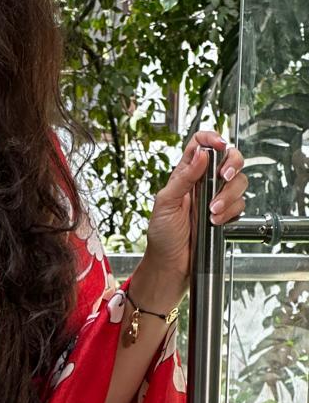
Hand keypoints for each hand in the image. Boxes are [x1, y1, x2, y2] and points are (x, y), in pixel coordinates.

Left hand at [144, 131, 248, 286]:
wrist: (171, 263)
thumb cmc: (162, 235)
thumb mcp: (166, 202)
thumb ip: (183, 177)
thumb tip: (200, 154)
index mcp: (185, 174)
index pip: (200, 145)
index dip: (212, 139)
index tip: (219, 145)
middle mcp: (203, 183)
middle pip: (229, 159)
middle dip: (231, 165)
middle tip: (223, 177)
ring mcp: (216, 197)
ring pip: (238, 182)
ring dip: (228, 196)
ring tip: (211, 212)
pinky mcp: (226, 213)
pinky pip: (240, 204)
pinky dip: (230, 212)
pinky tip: (216, 222)